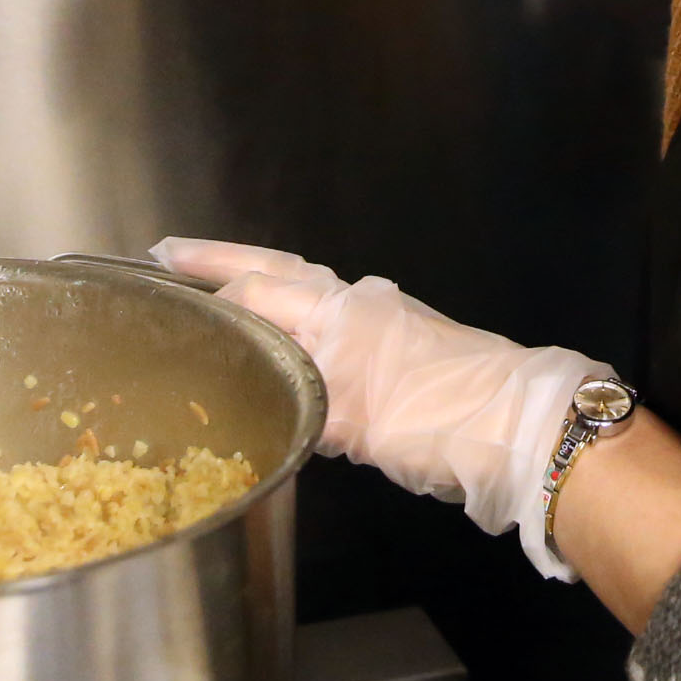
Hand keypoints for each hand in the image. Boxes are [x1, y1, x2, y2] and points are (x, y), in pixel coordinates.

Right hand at [154, 238, 591, 577]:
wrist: (521, 424)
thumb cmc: (434, 417)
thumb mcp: (352, 422)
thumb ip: (299, 408)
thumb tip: (264, 410)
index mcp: (336, 310)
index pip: (254, 287)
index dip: (206, 286)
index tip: (160, 277)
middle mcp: (355, 303)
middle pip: (276, 270)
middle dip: (222, 262)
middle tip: (173, 257)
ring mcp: (382, 319)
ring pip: (305, 292)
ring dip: (260, 288)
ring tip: (218, 295)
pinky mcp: (402, 344)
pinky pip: (329, 321)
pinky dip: (294, 321)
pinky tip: (284, 347)